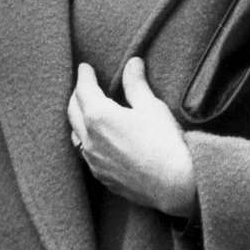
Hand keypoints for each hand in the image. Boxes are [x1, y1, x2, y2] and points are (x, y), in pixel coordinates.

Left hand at [67, 58, 196, 218]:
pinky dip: (87, 141)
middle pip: (73, 110)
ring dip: (79, 119)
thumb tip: (133, 63)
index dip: (84, 76)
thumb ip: (136, 84)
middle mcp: (90, 139)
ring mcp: (94, 161)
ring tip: (87, 111)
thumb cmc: (166, 143)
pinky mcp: (102, 177)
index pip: (83, 89)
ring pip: (76, 135)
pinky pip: (86, 154)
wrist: (176, 187)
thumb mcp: (151, 107)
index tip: (85, 68)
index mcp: (99, 117)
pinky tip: (97, 140)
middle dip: (77, 95)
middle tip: (85, 85)